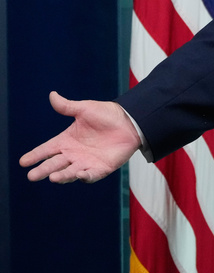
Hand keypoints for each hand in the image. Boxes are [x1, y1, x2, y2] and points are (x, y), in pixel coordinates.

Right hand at [20, 91, 141, 183]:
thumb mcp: (85, 109)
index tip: (23, 162)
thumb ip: (67, 106)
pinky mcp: (100, 168)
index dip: (35, 155)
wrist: (130, 121)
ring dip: (61, 176)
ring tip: (53, 177)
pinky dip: (84, 176)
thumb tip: (52, 95)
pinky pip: (90, 175)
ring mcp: (86, 162)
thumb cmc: (107, 114)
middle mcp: (73, 153)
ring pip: (69, 172)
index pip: (47, 149)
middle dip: (43, 170)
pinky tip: (79, 174)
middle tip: (32, 176)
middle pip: (54, 164)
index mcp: (67, 140)